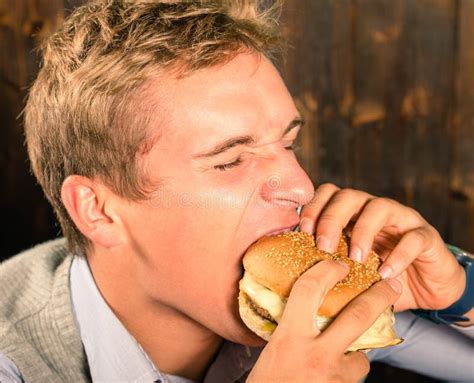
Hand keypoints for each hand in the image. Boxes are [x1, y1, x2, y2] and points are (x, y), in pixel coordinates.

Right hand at [247, 259, 400, 382]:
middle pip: (358, 315)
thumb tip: (301, 317)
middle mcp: (316, 354)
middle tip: (391, 286)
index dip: (326, 271)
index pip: (309, 290)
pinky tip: (332, 379)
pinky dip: (347, 374)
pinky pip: (354, 377)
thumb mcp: (273, 353)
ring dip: (354, 355)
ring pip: (361, 356)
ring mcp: (335, 375)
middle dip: (379, 296)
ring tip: (338, 361)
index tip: (337, 265)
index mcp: (290, 338)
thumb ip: (290, 334)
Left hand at [298, 183, 465, 311]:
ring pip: (379, 207)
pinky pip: (413, 237)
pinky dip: (398, 255)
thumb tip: (290, 276)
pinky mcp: (426, 236)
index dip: (313, 207)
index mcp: (351, 214)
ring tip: (355, 259)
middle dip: (331, 219)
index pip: (328, 194)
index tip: (302, 232)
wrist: (425, 289)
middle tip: (324, 246)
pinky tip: (385, 274)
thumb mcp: (349, 271)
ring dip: (363, 232)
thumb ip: (328, 266)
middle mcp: (374, 209)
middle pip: (348, 196)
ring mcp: (401, 219)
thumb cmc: (379, 278)